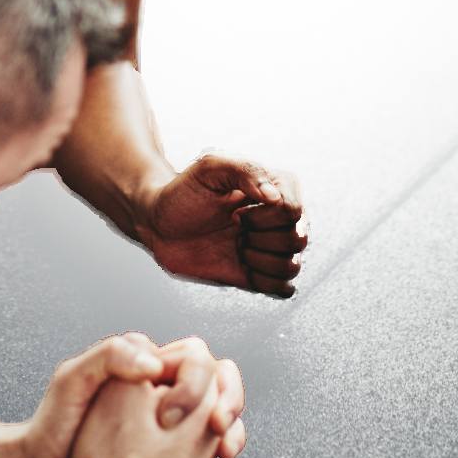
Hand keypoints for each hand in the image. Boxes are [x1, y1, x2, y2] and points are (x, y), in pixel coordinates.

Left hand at [16, 334, 246, 457]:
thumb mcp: (73, 378)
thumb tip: (153, 362)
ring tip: (225, 454)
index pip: (195, 358)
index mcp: (142, 370)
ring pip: (218, 424)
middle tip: (222, 428)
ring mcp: (165, 430)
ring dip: (232, 437)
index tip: (184, 407)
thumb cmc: (51, 427)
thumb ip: (111, 356)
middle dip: (230, 405)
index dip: (202, 379)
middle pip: (217, 389)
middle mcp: (158, 395)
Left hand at [138, 154, 306, 298]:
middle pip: (297, 239)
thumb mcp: (210, 168)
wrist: (159, 223)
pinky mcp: (258, 274)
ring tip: (237, 247)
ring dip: (261, 261)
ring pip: (293, 266)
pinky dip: (266, 283)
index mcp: (274, 188)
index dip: (265, 215)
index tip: (236, 209)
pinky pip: (284, 289)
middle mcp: (278, 219)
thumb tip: (275, 198)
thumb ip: (245, 170)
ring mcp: (269, 248)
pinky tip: (244, 268)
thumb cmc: (183, 191)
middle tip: (234, 227)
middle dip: (260, 237)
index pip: (294, 209)